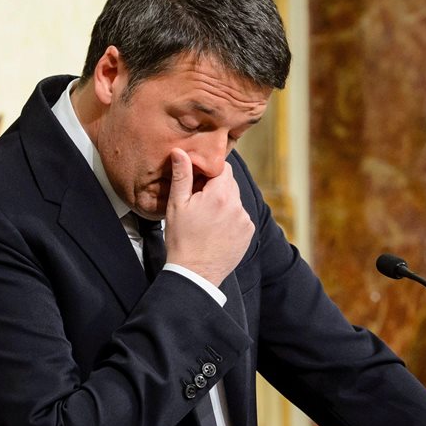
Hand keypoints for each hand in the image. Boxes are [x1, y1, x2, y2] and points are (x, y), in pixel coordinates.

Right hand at [164, 148, 253, 285]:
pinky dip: (230, 218)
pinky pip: (240, 216)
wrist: (195, 274)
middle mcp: (237, 206)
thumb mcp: (177, 205)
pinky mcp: (249, 233)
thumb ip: (182, 176)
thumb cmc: (182, 240)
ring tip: (206, 219)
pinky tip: (216, 229)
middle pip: (230, 183)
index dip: (209, 171)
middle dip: (216, 187)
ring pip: (235, 200)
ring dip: (223, 203)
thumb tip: (181, 151)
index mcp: (220, 195)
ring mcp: (245, 220)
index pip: (223, 168)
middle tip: (199, 201)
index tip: (198, 181)